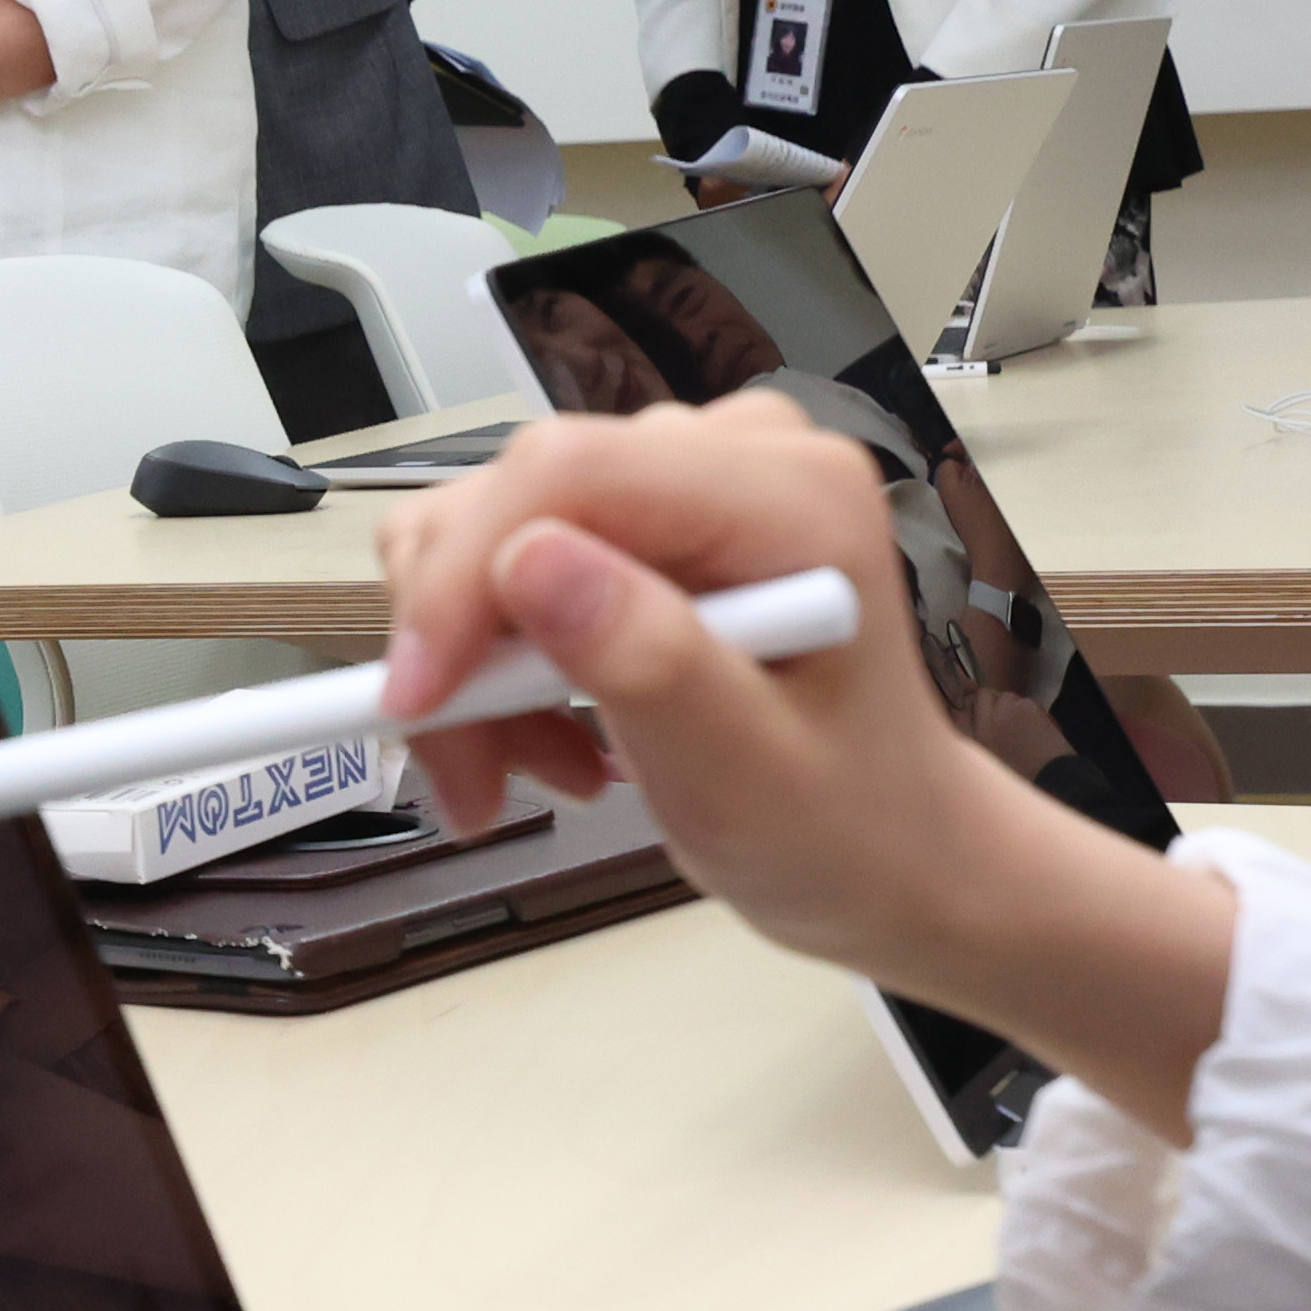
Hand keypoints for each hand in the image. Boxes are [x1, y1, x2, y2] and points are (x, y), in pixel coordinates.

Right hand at [369, 400, 1235, 1132]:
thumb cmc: (848, 831)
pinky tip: (552, 740)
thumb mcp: (749, 776)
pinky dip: (495, 662)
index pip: (567, 473)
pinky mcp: (646, 517)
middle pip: (515, 497)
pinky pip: (507, 558)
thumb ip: (650, 661)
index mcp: (787, 493)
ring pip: (489, 531)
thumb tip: (529, 563)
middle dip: (462, 646)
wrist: (894, 856)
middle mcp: (733, 454)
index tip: (415, 704)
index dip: (463, 577)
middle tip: (474, 784)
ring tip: (533, 775)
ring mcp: (686, 480)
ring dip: (476, 669)